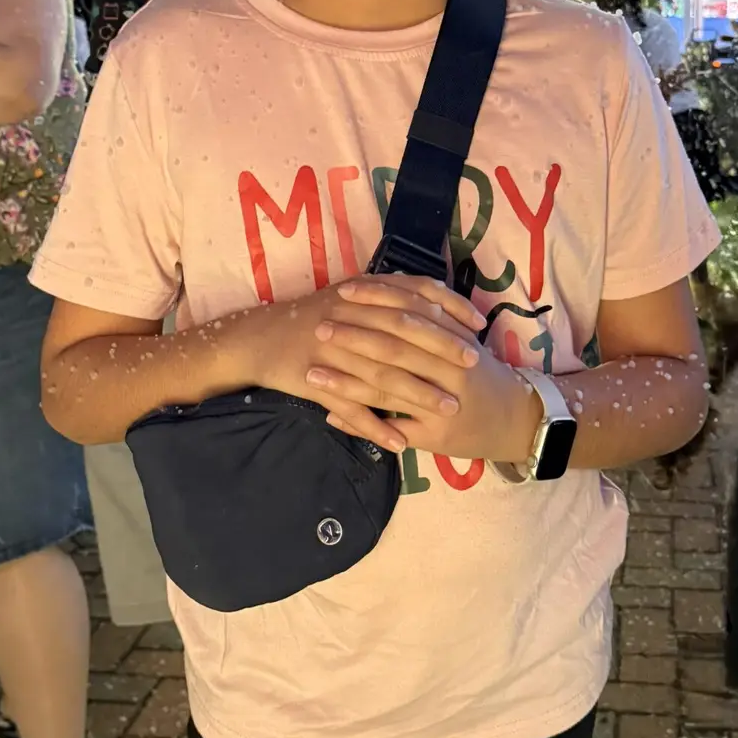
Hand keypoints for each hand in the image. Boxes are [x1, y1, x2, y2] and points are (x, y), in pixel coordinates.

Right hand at [240, 274, 487, 455]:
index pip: (412, 294)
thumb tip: (433, 299)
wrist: (258, 338)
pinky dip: (374, 427)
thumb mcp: (349, 295)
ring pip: (380, 375)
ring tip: (448, 410)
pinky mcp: (313, 381)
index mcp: (359, 294)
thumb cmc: (311, 317)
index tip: (478, 325)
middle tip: (473, 366)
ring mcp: (329, 352)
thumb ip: (387, 295)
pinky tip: (399, 443)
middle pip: (402, 335)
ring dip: (417, 394)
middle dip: (441, 350)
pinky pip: (349, 408)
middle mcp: (346, 319)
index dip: (448, 308)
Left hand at [301, 276, 542, 464]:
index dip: (379, 301)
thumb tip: (394, 287)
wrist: (518, 421)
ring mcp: (442, 406)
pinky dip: (360, 424)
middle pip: (395, 350)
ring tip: (313, 375)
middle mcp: (450, 371)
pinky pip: (392, 430)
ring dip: (347, 383)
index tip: (345, 292)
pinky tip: (331, 416)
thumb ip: (435, 317)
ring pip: (389, 391)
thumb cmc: (484, 377)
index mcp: (456, 342)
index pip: (412, 314)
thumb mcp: (465, 341)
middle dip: (354, 339)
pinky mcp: (436, 437)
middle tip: (319, 329)